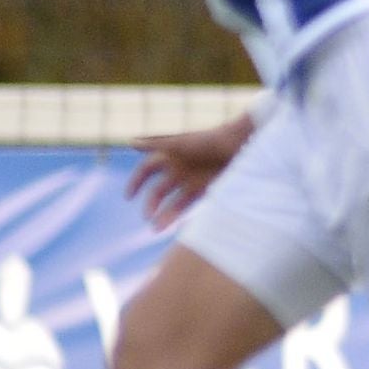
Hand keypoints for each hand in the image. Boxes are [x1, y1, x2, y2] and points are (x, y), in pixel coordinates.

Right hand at [125, 115, 252, 229]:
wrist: (240, 145)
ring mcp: (191, 181)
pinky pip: (190, 205)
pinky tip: (173, 227)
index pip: (146, 170)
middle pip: (158, 191)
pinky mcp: (205, 189)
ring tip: (156, 228)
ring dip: (163, 215)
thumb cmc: (208, 140)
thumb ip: (155, 144)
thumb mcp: (180, 143)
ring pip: (172, 202)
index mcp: (169, 156)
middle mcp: (178, 170)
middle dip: (151, 204)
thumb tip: (129, 142)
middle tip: (147, 217)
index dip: (136, 182)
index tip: (129, 197)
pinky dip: (180, 215)